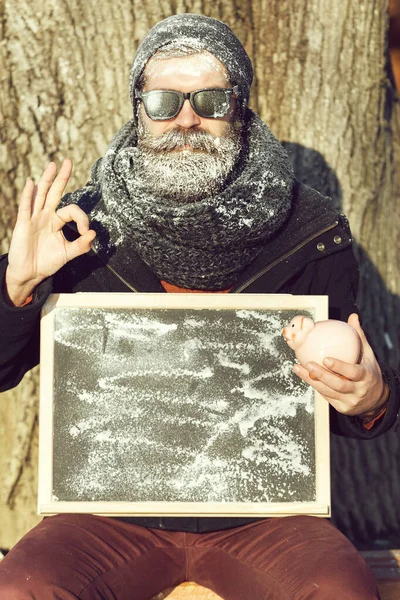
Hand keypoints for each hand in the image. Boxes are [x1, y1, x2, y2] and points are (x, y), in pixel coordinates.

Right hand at [5, 160, 95, 305]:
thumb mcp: (68, 254)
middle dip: (62, 178)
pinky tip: (32, 183)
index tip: (85, 232)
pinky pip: (26, 208)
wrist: (30, 273)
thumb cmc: (47, 262)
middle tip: (68, 161)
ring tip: (53, 165)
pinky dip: (29, 195)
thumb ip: (82, 245)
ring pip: (41, 195)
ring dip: (46, 180)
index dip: (82, 218)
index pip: (71, 211)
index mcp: (57, 222)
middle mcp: (46, 216)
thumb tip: (93, 233)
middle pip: (54, 193)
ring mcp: (34, 218)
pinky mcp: (23, 224)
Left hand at [293, 313, 388, 418]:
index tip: (326, 359)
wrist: (376, 400)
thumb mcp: (368, 356)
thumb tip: (353, 317)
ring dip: (311, 380)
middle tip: (308, 363)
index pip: (353, 372)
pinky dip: (315, 386)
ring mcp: (349, 401)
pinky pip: (325, 396)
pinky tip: (304, 376)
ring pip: (328, 392)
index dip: (340, 366)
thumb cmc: (369, 373)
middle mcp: (358, 391)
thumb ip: (359, 338)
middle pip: (338, 384)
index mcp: (366, 377)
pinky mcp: (342, 408)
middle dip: (321, 375)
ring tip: (298, 368)